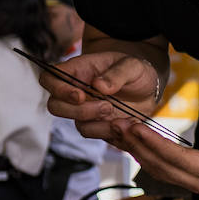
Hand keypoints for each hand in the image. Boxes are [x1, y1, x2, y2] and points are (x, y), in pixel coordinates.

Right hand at [40, 50, 159, 139]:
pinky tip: (125, 122)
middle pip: (56, 106)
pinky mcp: (96, 124)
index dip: (57, 89)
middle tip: (107, 106)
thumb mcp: (133, 66)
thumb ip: (117, 74)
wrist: (149, 90)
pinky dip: (108, 131)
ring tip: (118, 112)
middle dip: (79, 111)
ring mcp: (84, 109)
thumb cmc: (136, 71)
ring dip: (96, 122)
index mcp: (78, 70)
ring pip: (75, 123)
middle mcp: (76, 91)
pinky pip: (92, 133)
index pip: (50, 78)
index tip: (79, 95)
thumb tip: (98, 85)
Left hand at [110, 95, 198, 195]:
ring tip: (119, 131)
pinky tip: (132, 143)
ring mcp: (196, 185)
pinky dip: (145, 156)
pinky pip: (162, 171)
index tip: (137, 128)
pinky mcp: (191, 181)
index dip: (157, 144)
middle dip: (138, 146)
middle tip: (119, 125)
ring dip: (137, 151)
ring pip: (159, 171)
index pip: (181, 159)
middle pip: (163, 167)